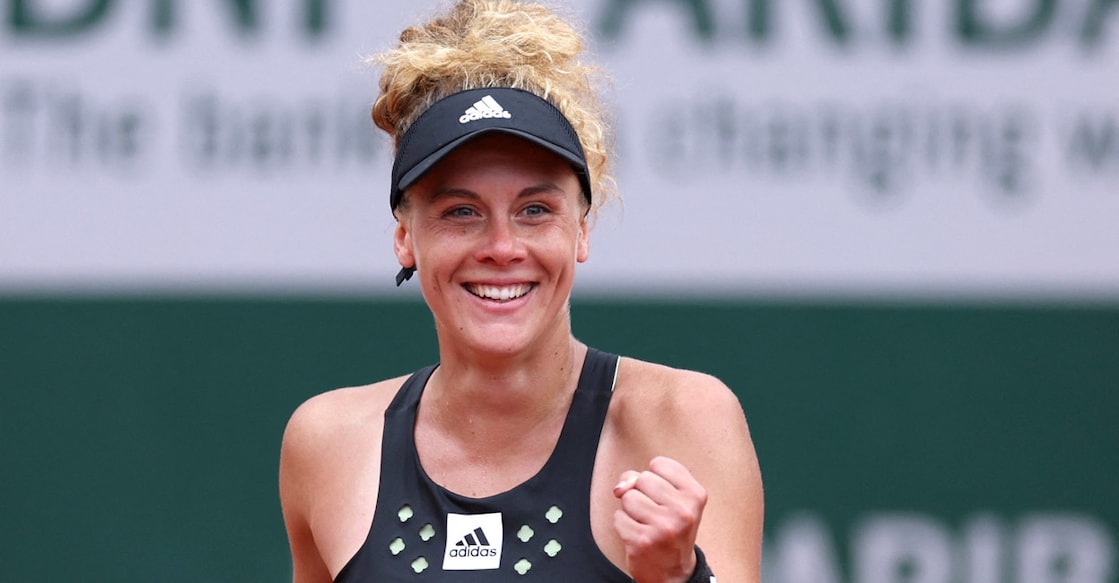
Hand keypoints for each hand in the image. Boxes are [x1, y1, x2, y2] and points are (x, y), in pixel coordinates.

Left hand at [613, 456, 707, 582]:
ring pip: (628, 497)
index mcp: (695, 495)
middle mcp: (683, 511)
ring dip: (631, 510)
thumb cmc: (670, 529)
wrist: (673, 573)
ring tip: (646, 524)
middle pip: (642, 478)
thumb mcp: (671, 500)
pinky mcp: (643, 541)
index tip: (664, 497)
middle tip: (654, 513)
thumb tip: (620, 487)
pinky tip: (638, 535)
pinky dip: (623, 525)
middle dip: (642, 494)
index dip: (655, 478)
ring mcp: (663, 527)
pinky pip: (618, 517)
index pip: (659, 464)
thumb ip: (644, 480)